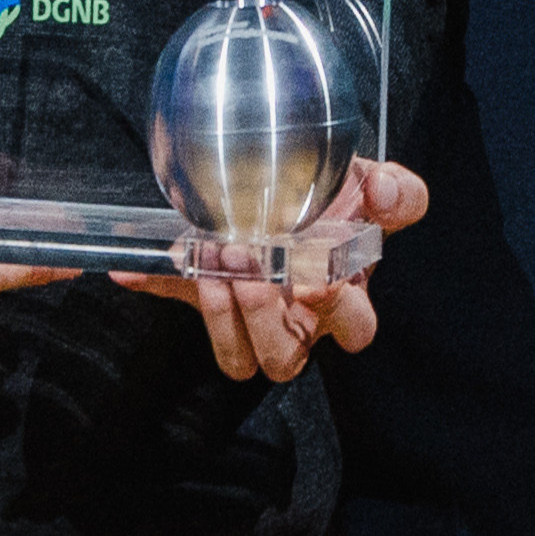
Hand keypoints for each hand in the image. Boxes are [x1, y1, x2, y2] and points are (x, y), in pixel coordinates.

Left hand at [118, 156, 430, 382]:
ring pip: (237, 357)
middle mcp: (296, 319)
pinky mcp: (204, 292)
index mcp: (343, 297)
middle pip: (285, 357)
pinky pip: (175, 296)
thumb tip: (383, 188)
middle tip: (251, 268)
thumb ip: (399, 193)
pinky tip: (135, 268)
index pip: (355, 327)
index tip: (316, 276)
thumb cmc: (339, 199)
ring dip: (219, 316)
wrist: (289, 178)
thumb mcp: (375, 187)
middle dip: (264, 318)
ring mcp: (248, 314)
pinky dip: (154, 281)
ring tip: (212, 265)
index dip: (336, 311)